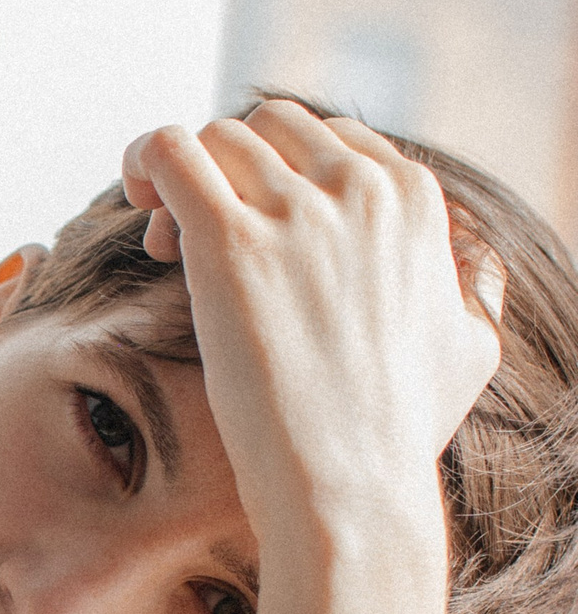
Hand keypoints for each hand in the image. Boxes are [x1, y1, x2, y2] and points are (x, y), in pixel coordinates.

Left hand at [120, 101, 502, 553]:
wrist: (349, 485)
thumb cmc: (400, 432)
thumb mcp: (471, 346)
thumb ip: (474, 289)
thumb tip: (474, 265)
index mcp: (413, 198)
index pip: (328, 137)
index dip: (279, 174)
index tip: (255, 228)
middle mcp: (358, 189)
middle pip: (267, 128)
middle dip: (228, 168)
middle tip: (193, 234)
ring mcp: (295, 212)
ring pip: (217, 139)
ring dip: (180, 177)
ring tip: (164, 240)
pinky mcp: (231, 242)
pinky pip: (172, 150)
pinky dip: (146, 157)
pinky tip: (137, 197)